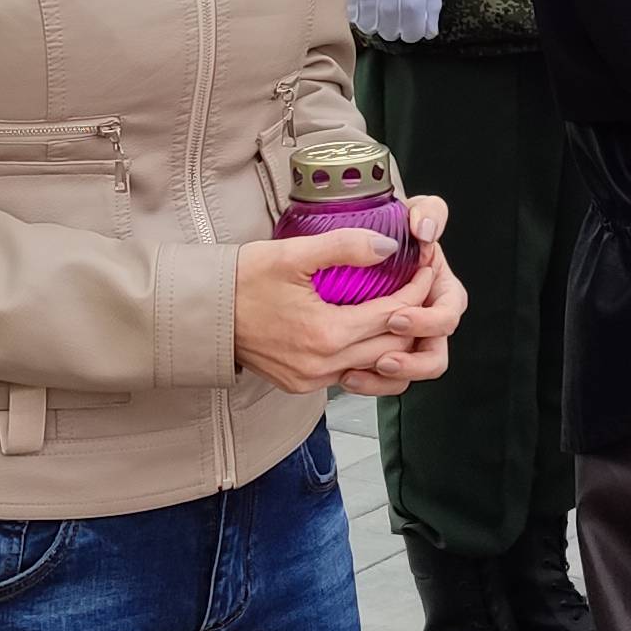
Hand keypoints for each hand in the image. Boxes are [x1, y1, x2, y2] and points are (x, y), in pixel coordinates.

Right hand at [235, 197, 466, 396]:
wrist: (203, 313)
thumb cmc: (242, 280)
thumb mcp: (293, 254)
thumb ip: (344, 247)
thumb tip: (388, 246)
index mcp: (326, 334)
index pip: (393, 314)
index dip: (417, 289)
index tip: (426, 268)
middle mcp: (322, 365)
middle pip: (393, 347)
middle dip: (414, 316)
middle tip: (421, 287)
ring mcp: (311, 379)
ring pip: (373, 365)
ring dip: (393, 339)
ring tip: (401, 308)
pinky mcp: (301, 384)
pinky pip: (348, 373)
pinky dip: (365, 353)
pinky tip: (367, 329)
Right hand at [343, 0, 443, 46]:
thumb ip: (433, 8)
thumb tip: (430, 33)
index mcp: (412, 6)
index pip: (413, 35)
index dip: (415, 26)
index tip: (413, 15)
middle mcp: (388, 11)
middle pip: (391, 33)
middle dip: (395, 22)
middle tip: (396, 3)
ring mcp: (367, 6)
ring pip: (372, 27)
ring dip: (376, 17)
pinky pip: (355, 17)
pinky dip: (360, 10)